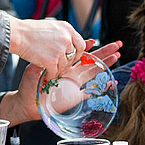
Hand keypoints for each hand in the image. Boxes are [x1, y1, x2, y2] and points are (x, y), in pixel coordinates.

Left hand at [0, 40, 121, 125]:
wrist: (27, 104)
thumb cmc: (28, 86)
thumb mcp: (34, 70)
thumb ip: (43, 62)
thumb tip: (49, 54)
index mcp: (63, 65)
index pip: (78, 53)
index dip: (87, 47)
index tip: (93, 40)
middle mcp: (71, 73)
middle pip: (92, 60)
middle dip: (105, 52)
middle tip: (117, 44)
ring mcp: (75, 84)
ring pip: (94, 72)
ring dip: (106, 64)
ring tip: (117, 56)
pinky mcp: (75, 97)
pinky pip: (91, 91)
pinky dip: (102, 87)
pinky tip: (112, 81)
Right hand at [9, 16, 85, 80]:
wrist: (17, 34)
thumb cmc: (30, 31)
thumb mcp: (52, 27)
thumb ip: (64, 35)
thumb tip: (75, 44)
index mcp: (67, 29)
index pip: (81, 44)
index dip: (77, 53)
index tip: (72, 57)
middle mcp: (66, 39)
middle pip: (73, 56)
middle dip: (67, 62)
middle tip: (59, 64)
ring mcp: (60, 50)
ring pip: (64, 66)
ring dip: (57, 69)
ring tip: (49, 68)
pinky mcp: (51, 60)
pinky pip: (55, 72)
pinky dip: (50, 75)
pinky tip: (45, 74)